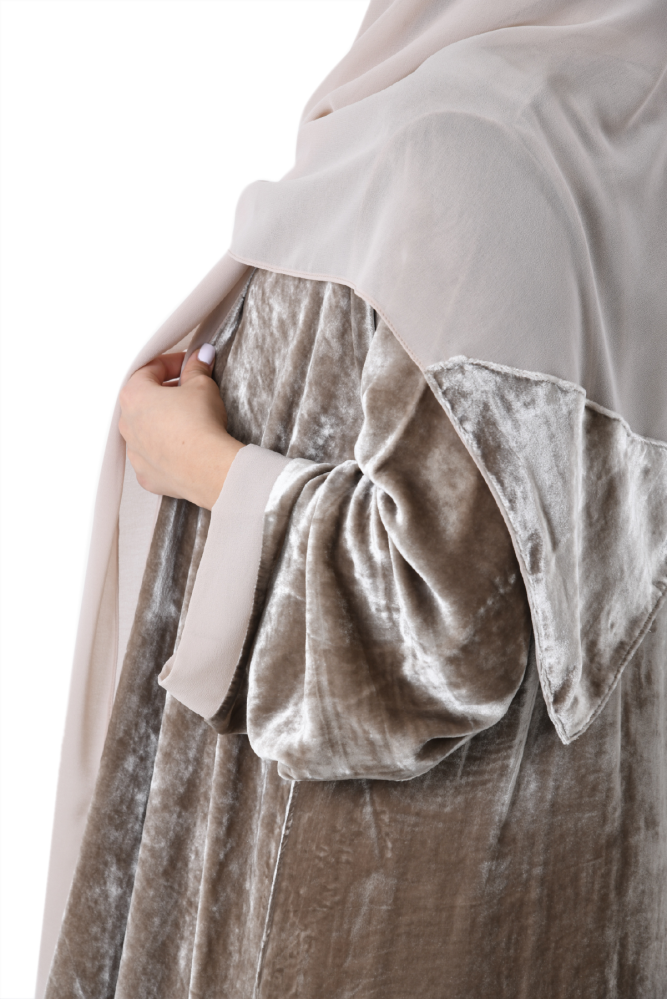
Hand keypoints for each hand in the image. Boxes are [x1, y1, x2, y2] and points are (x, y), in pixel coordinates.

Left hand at [118, 345, 243, 509]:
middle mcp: (127, 424)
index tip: (188, 365)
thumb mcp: (202, 386)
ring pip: (146, 430)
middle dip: (166, 393)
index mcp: (134, 396)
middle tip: (190, 390)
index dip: (172, 363)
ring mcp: (134, 452)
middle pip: (144, 400)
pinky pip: (152, 457)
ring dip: (163, 423)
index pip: (149, 369)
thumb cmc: (199, 427)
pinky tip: (184, 447)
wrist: (207, 467)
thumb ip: (197, 369)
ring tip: (188, 421)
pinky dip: (164, 450)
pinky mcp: (146, 474)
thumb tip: (200, 359)